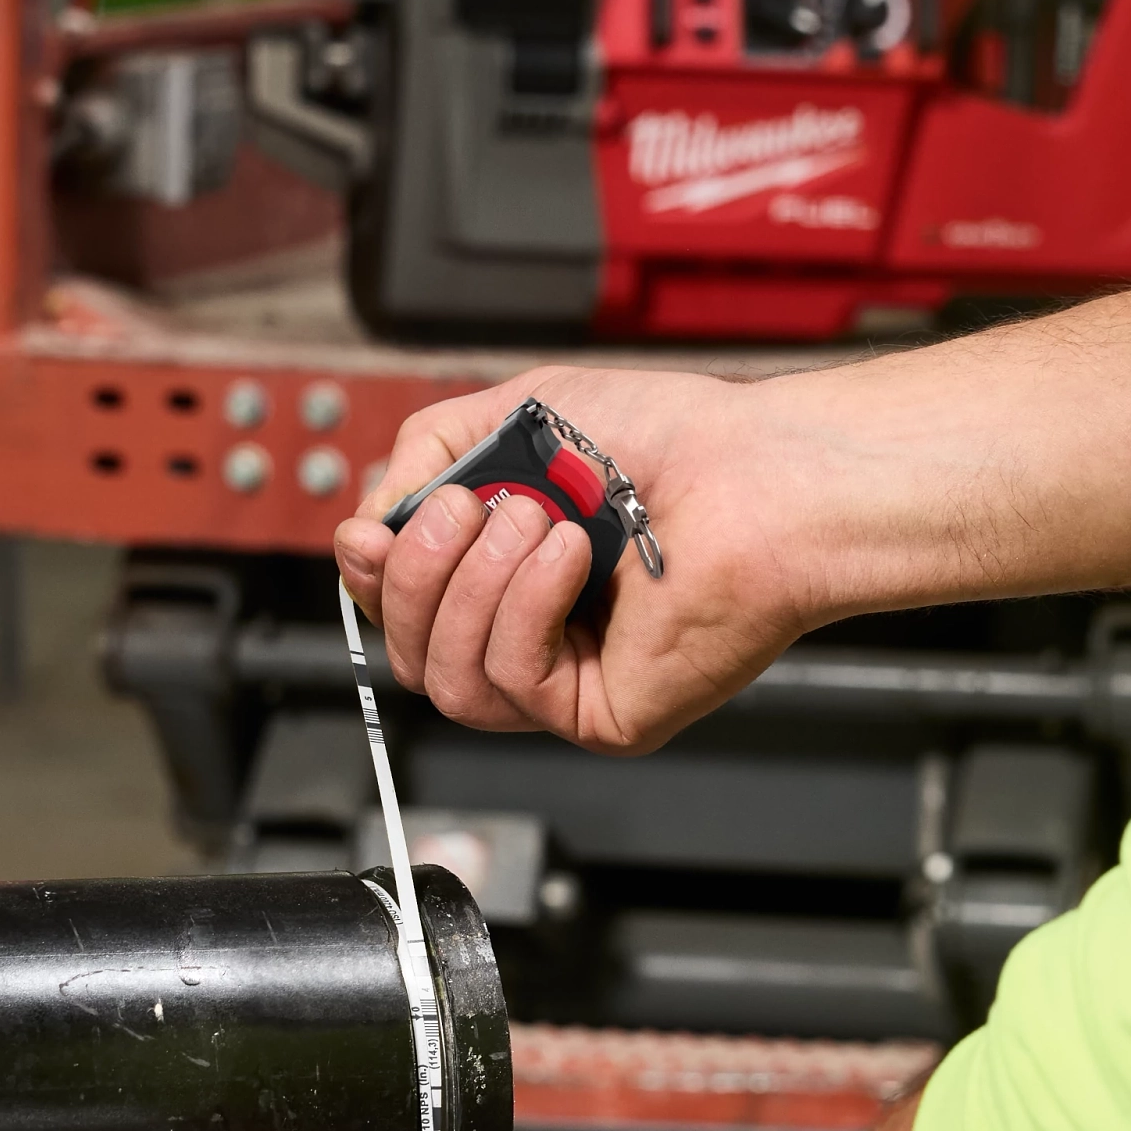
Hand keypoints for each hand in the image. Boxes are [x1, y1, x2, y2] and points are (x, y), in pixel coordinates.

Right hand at [328, 369, 804, 753]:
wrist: (761, 471)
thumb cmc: (674, 440)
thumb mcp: (515, 415)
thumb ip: (425, 455)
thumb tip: (372, 521)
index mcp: (509, 574)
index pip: (402, 609)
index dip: (370, 576)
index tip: (372, 530)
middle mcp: (535, 634)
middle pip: (408, 652)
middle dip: (417, 572)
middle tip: (469, 505)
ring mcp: (567, 682)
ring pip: (446, 679)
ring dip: (472, 586)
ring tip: (535, 520)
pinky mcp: (602, 715)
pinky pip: (511, 683)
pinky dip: (525, 608)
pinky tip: (571, 555)